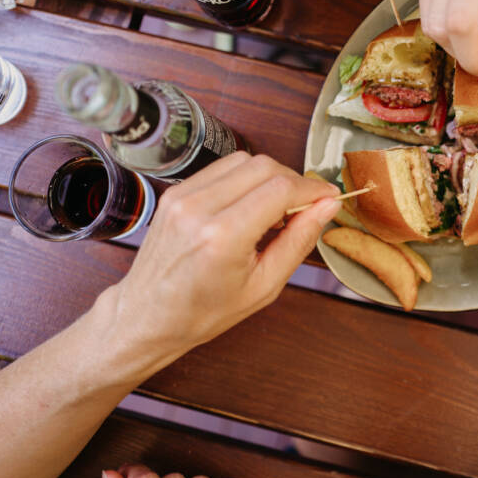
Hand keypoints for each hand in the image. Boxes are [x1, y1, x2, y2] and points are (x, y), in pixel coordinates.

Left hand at [107, 152, 339, 359]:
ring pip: (244, 160)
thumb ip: (298, 241)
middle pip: (264, 166)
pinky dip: (245, 179)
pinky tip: (250, 204)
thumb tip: (327, 207)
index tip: (329, 197)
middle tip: (306, 206)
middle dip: (294, 181)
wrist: (148, 316)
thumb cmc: (203, 311)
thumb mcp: (264, 287)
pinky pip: (221, 168)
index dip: (312, 189)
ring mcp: (182, 196)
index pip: (281, 189)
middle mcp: (199, 208)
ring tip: (277, 208)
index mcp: (223, 237)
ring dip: (270, 177)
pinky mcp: (175, 192)